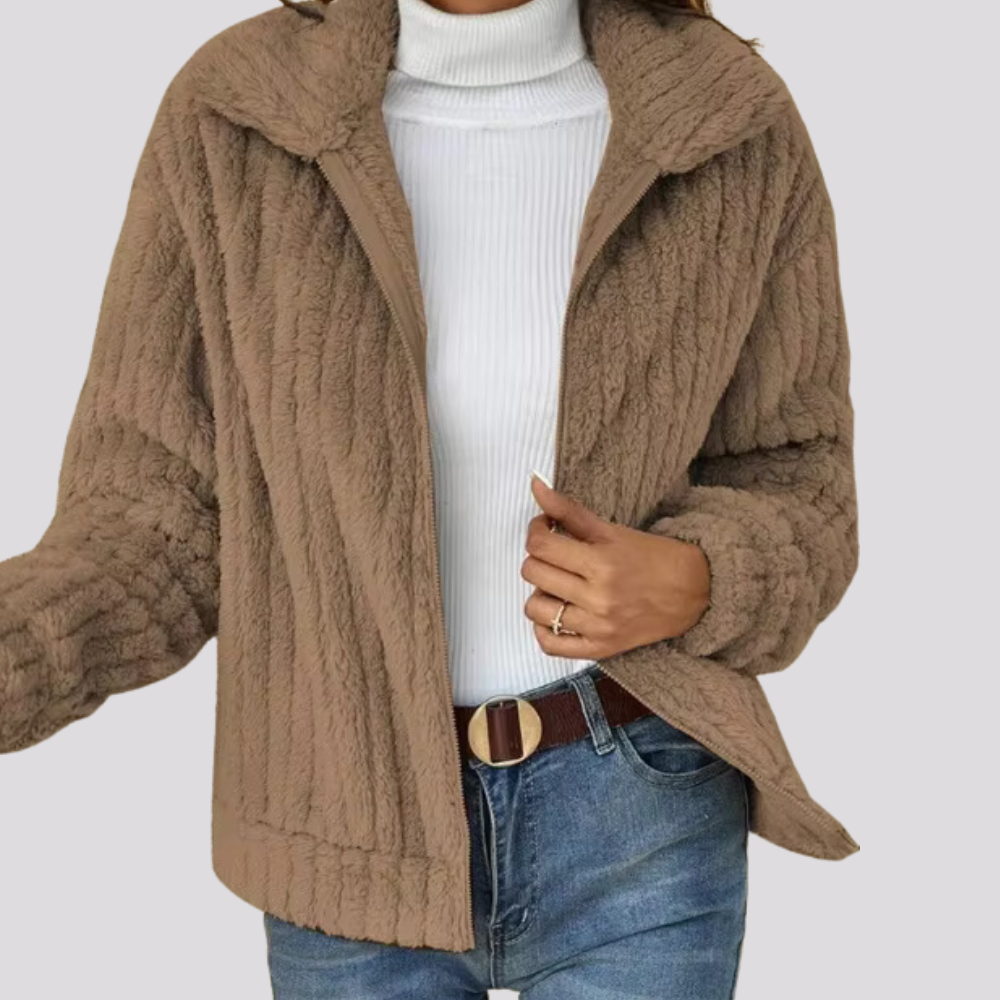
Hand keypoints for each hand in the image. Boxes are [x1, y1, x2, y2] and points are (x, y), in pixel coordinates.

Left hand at [522, 475, 710, 658]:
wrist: (692, 591)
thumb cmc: (651, 557)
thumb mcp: (611, 530)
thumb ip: (568, 510)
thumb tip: (535, 485)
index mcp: (602, 563)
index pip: (541, 545)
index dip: (536, 530)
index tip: (545, 527)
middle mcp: (598, 598)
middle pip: (534, 573)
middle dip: (538, 557)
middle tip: (555, 553)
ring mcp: (598, 627)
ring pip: (535, 609)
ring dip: (540, 592)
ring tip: (558, 584)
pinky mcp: (600, 649)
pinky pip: (550, 645)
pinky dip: (544, 628)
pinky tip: (556, 612)